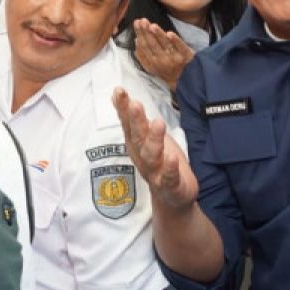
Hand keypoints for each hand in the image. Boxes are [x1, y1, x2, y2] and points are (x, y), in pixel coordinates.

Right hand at [113, 88, 198, 210]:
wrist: (172, 198)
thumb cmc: (159, 162)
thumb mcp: (146, 137)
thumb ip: (133, 119)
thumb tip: (116, 95)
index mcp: (136, 144)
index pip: (128, 123)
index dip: (122, 108)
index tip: (118, 91)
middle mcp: (142, 157)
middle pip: (138, 137)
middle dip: (136, 121)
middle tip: (135, 104)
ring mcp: (155, 172)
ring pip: (152, 156)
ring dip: (154, 140)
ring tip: (158, 123)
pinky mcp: (170, 185)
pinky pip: (169, 177)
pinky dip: (169, 168)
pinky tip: (172, 157)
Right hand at [133, 20, 194, 91]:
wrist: (186, 81)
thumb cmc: (167, 70)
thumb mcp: (152, 67)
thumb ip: (143, 56)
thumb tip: (136, 40)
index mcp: (152, 63)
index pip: (144, 47)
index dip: (140, 34)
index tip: (137, 23)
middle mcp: (161, 61)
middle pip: (152, 45)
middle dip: (146, 32)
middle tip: (142, 20)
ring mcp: (174, 59)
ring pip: (164, 45)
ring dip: (158, 35)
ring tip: (152, 25)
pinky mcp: (186, 56)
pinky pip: (180, 47)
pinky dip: (175, 41)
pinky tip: (170, 33)